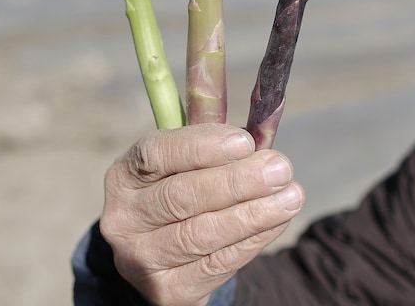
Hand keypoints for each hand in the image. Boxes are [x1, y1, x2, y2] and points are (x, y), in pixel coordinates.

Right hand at [100, 123, 304, 305]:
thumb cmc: (182, 193)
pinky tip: (277, 221)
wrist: (163, 258)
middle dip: (237, 181)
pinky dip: (252, 240)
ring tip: (291, 196)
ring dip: (253, 213)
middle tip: (279, 169)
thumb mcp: (184, 164)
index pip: (157, 154)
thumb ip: (214, 142)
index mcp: (123, 175)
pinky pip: (216, 264)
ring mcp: (140, 258)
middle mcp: (122, 218)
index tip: (245, 142)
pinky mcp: (166, 290)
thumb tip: (259, 125)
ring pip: (202, 234)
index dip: (202, 147)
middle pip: (182, 196)